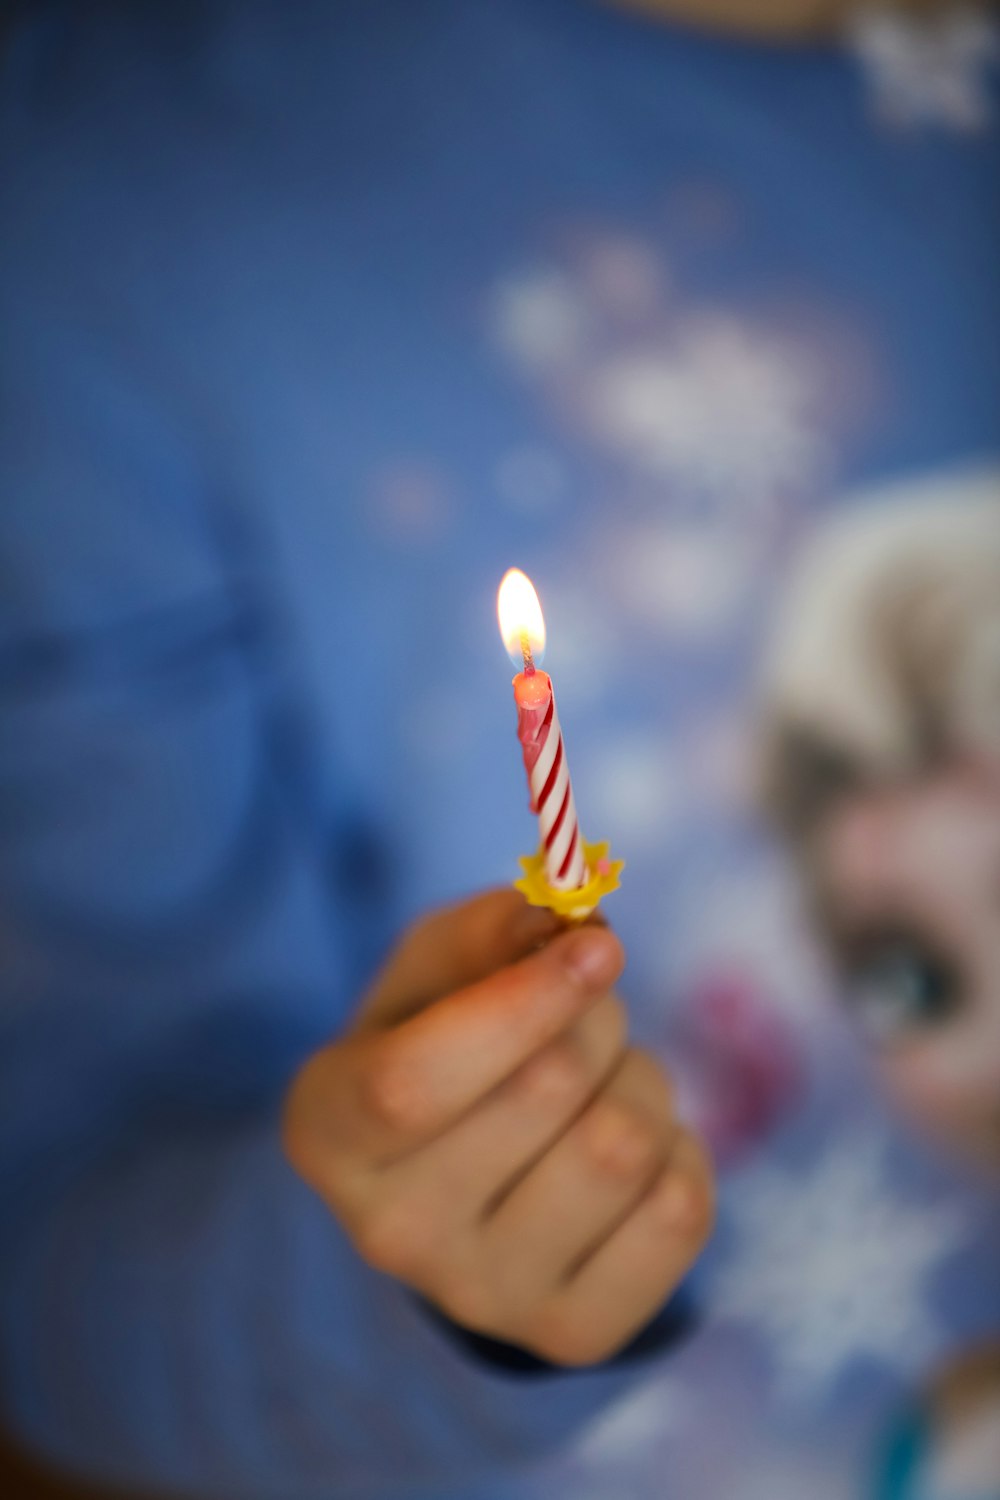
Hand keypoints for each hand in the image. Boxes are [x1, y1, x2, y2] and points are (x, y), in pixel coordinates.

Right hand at [283, 890, 713, 1365]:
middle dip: (594, 1014)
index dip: (523, 1001)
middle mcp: (390, 1233)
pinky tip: (631, 1149)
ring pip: (622, 1147)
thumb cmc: (439, 1044)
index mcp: (329, 1130)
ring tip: (606, 1081)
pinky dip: (679, 1148)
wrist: (456, 1186)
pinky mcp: (573, 1333)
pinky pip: (680, 1211)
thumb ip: (490, 930)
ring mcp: (483, 1298)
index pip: (415, 1080)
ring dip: (640, 1078)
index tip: (599, 945)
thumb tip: (573, 920)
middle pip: (546, 1087)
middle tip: (586, 1006)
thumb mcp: (433, 970)